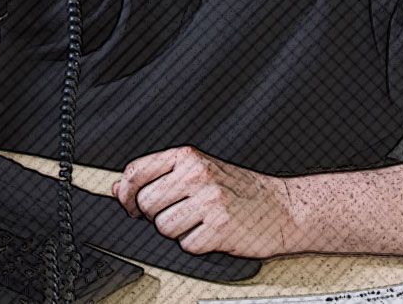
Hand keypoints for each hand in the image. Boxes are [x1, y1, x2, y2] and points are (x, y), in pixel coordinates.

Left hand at [112, 145, 298, 258]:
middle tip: (179, 214)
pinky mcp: (219, 229)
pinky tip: (212, 234)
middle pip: (146, 204)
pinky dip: (197, 245)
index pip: (137, 171)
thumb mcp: (199, 171)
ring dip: (177, 232)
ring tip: (199, 222)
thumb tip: (119, 188)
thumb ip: (159, 176)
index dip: (126, 193)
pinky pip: (186, 246)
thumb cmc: (241, 190)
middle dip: (156, 215)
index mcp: (188, 157)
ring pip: (163, 227)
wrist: (283, 207)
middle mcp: (197, 175)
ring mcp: (209, 202)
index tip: (129, 204)